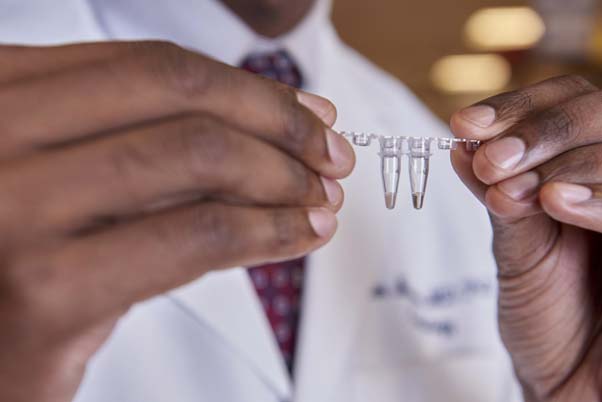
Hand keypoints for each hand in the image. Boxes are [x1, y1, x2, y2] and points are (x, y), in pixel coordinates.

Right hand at [0, 42, 353, 401]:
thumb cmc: (15, 259)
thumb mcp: (68, 176)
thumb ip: (148, 147)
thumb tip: (268, 127)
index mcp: (1, 92)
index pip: (156, 66)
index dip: (250, 89)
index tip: (307, 114)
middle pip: (184, 97)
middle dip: (280, 125)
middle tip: (329, 153)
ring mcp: (13, 209)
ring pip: (198, 156)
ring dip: (283, 177)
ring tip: (320, 197)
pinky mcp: (45, 292)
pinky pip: (195, 236)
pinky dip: (266, 231)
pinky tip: (296, 234)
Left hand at [450, 75, 601, 401]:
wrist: (571, 382)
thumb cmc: (548, 318)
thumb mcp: (516, 250)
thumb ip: (500, 198)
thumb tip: (462, 146)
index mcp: (584, 170)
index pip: (564, 104)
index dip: (517, 108)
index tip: (465, 125)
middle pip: (598, 113)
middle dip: (540, 132)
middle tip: (491, 159)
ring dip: (564, 161)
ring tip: (512, 185)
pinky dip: (599, 198)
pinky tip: (555, 201)